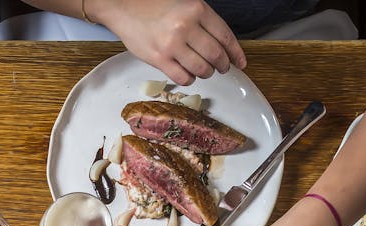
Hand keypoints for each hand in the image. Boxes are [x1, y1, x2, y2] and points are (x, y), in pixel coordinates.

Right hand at [88, 0, 245, 84]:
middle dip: (222, 65)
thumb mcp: (185, 5)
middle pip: (216, 55)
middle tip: (222, 68)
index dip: (236, 53)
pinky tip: (188, 74)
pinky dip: (190, 79)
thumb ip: (204, 22)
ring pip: (202, 69)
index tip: (240, 62)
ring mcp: (172, 44)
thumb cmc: (154, 7)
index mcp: (196, 9)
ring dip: (206, 73)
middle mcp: (185, 26)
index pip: (225, 36)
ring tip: (203, 70)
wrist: (125, 8)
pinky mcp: (159, 59)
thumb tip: (223, 46)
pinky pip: (183, 78)